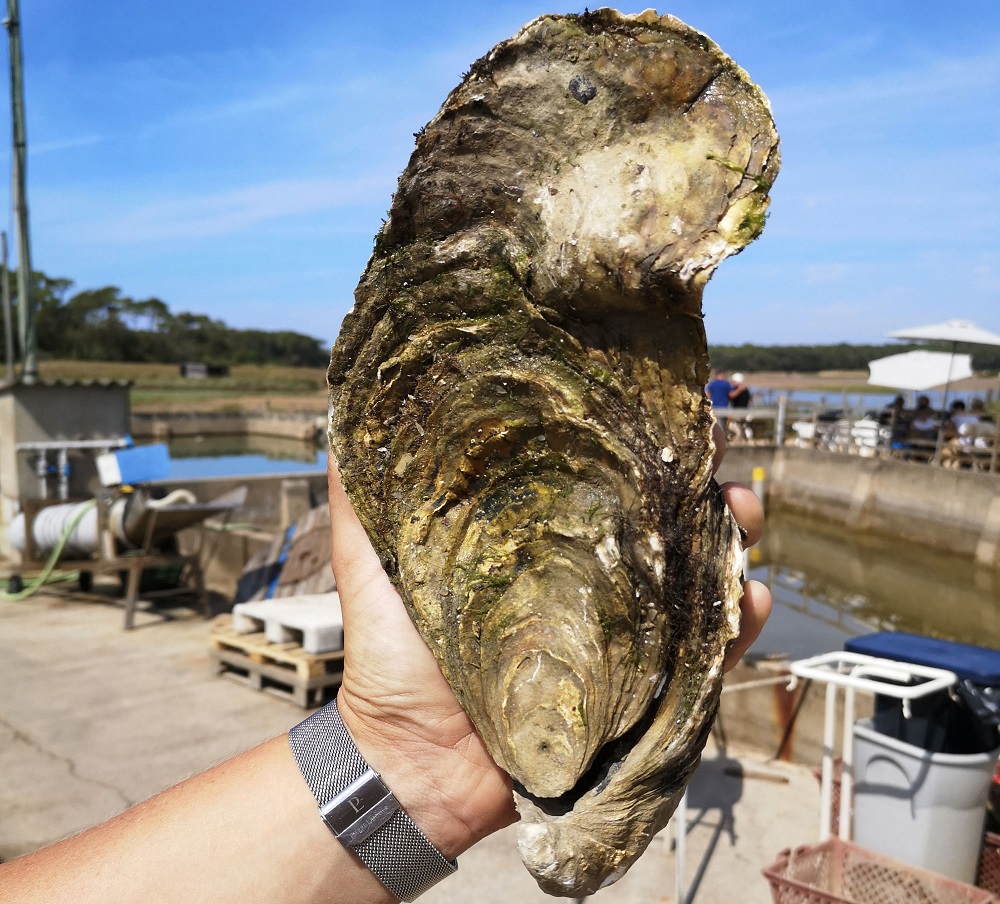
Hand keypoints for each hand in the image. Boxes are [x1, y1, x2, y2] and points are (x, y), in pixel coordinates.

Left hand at [327, 427, 769, 855]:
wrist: (412, 760)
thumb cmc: (390, 654)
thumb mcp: (372, 560)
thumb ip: (363, 496)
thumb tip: (342, 416)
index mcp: (538, 536)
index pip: (598, 473)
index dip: (635, 434)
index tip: (661, 400)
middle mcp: (586, 573)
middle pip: (659, 513)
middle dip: (699, 475)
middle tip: (714, 453)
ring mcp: (619, 629)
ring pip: (695, 571)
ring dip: (732, 536)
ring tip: (743, 511)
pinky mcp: (641, 687)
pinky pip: (705, 654)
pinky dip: (740, 625)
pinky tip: (751, 598)